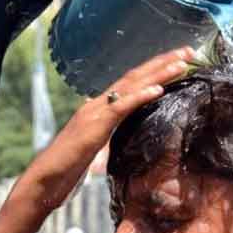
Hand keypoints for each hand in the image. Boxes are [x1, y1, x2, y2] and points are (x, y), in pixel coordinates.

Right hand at [0, 46, 192, 232]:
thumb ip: (104, 138)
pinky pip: (121, 107)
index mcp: (98, 109)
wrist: (43, 181)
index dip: (155, 70)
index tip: (179, 61)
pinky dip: (140, 96)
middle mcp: (96, 104)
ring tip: (182, 62)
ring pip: (131, 86)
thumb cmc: (65, 170)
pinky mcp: (94, 126)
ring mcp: (94, 113)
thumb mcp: (92, 150)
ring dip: (158, 72)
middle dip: (163, 62)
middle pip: (134, 77)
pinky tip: (159, 89)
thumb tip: (114, 137)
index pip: (130, 83)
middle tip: (190, 50)